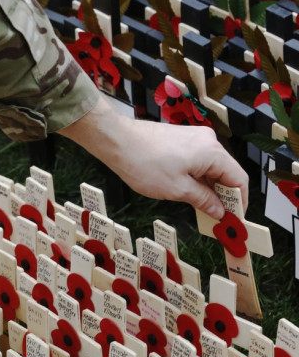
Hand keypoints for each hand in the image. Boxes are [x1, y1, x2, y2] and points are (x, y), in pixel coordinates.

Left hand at [58, 97, 248, 219]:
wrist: (117, 140)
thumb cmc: (143, 162)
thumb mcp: (177, 189)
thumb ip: (203, 200)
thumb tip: (219, 210)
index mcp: (212, 152)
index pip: (239, 179)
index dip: (239, 201)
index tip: (235, 217)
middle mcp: (207, 141)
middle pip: (226, 172)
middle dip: (223, 196)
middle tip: (218, 217)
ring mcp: (193, 138)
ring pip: (210, 167)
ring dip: (208, 188)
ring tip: (203, 209)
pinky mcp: (181, 139)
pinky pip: (197, 161)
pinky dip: (197, 177)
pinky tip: (190, 192)